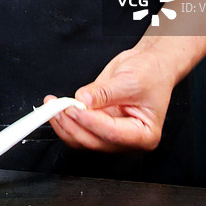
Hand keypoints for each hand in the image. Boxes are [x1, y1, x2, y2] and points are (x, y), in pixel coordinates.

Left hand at [45, 44, 174, 152]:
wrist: (150, 63)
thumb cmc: (151, 73)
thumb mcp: (130, 80)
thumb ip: (105, 92)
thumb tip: (83, 100)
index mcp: (144, 135)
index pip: (112, 134)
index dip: (91, 122)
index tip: (74, 109)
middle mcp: (126, 139)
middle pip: (94, 141)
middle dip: (73, 124)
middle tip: (59, 106)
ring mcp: (111, 132)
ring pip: (83, 139)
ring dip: (65, 124)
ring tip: (53, 106)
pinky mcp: (99, 122)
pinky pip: (80, 128)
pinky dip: (66, 120)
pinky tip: (58, 107)